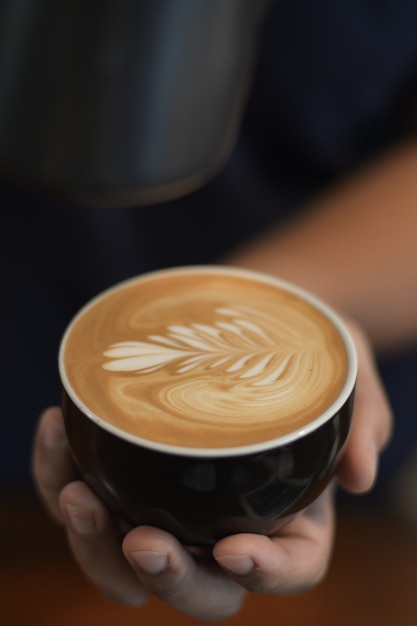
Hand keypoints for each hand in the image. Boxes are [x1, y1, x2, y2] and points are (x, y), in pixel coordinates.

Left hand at [32, 321, 390, 621]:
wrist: (250, 314)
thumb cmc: (305, 350)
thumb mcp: (349, 371)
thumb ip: (364, 417)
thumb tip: (362, 475)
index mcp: (289, 512)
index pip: (288, 567)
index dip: (265, 573)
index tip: (236, 549)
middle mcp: (224, 519)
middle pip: (196, 585)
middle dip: (166, 577)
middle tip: (142, 540)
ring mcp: (169, 498)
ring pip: (124, 558)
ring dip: (93, 544)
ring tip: (77, 492)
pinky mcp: (124, 465)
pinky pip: (83, 490)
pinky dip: (58, 472)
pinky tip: (57, 426)